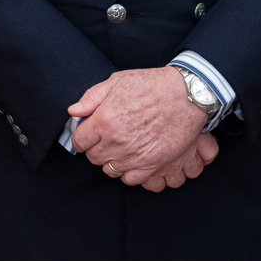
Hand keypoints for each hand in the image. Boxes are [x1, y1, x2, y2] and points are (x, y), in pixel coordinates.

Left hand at [67, 66, 217, 190]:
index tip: (87, 135)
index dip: (81, 138)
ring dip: (111, 160)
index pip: (79, 141)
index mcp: (104, 120)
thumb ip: (91, 97)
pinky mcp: (151, 165)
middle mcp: (116, 141)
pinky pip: (130, 179)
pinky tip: (131, 159)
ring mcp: (133, 156)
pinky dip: (128, 172)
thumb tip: (74, 111)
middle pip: (93, 157)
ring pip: (110, 170)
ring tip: (119, 148)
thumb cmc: (152, 85)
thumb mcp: (117, 81)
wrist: (186, 95)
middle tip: (104, 139)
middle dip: (96, 148)